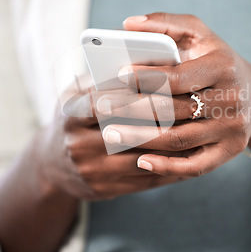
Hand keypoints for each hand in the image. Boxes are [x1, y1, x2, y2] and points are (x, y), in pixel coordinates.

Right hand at [37, 75, 180, 200]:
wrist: (52, 164)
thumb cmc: (73, 117)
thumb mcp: (75, 93)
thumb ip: (100, 77)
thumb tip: (139, 61)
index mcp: (70, 113)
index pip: (108, 99)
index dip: (139, 91)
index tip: (168, 81)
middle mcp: (77, 144)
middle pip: (130, 130)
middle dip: (163, 118)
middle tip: (193, 106)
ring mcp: (91, 171)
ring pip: (143, 157)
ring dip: (173, 145)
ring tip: (197, 130)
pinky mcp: (103, 190)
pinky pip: (144, 180)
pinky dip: (169, 167)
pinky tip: (188, 154)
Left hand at [97, 13, 250, 176]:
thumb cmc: (218, 60)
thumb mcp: (200, 34)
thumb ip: (166, 24)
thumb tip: (128, 23)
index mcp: (222, 67)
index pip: (178, 77)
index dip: (146, 77)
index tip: (118, 75)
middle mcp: (231, 100)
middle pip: (173, 110)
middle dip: (132, 109)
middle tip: (102, 107)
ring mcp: (232, 129)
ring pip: (179, 140)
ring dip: (140, 139)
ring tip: (110, 134)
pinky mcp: (230, 151)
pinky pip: (195, 166)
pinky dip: (166, 166)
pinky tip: (140, 161)